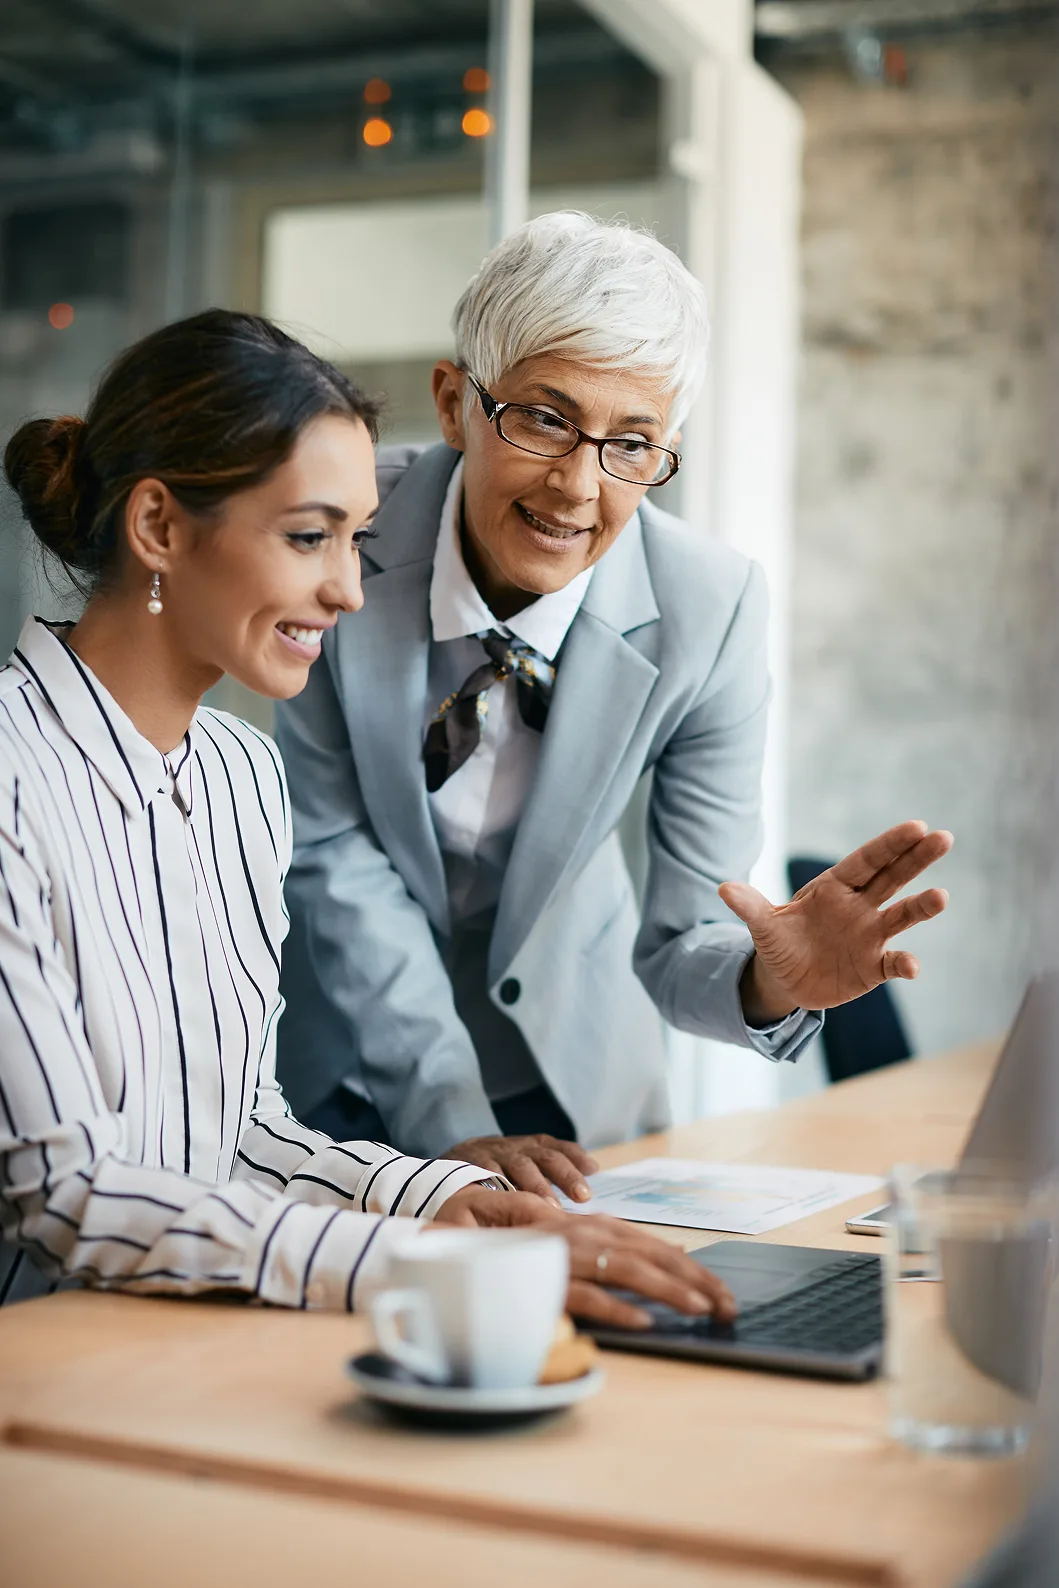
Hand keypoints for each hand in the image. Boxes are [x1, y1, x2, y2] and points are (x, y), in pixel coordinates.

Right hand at [433, 1188, 736, 1328]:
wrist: (433, 1239)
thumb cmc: (493, 1244)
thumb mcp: (544, 1243)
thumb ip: (582, 1252)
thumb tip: (633, 1275)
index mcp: (579, 1225)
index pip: (644, 1242)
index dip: (685, 1264)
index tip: (718, 1287)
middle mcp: (573, 1233)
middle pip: (646, 1253)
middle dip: (694, 1279)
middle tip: (730, 1306)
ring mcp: (556, 1255)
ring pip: (623, 1269)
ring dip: (667, 1290)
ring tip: (702, 1309)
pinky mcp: (535, 1280)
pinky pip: (582, 1295)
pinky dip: (615, 1309)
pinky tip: (644, 1322)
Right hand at [443, 1133, 598, 1203]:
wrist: (443, 1165)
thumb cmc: (493, 1170)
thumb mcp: (521, 1164)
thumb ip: (552, 1169)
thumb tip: (591, 1172)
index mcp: (528, 1145)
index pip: (557, 1147)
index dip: (575, 1157)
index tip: (594, 1170)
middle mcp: (513, 1146)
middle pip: (544, 1156)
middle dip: (565, 1174)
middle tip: (583, 1195)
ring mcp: (492, 1154)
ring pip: (520, 1165)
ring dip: (537, 1185)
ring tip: (552, 1207)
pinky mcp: (470, 1165)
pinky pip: (489, 1175)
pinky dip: (503, 1188)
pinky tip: (514, 1203)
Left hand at [719, 820, 952, 1022]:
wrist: (785, 979)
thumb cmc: (778, 940)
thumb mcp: (761, 925)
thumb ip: (749, 907)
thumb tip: (722, 889)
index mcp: (834, 887)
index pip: (866, 861)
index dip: (889, 844)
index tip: (916, 826)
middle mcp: (859, 907)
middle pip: (893, 878)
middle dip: (917, 859)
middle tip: (945, 838)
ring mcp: (869, 936)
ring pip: (901, 916)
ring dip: (921, 907)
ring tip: (941, 897)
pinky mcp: (873, 967)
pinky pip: (893, 962)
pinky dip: (903, 964)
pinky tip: (911, 967)